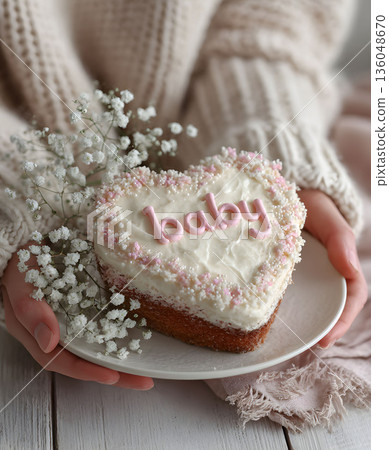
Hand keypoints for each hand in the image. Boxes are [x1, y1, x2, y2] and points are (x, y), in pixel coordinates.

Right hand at [2, 244, 153, 389]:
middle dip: (115, 373)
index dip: (89, 372)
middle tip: (145, 380)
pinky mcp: (84, 305)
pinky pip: (102, 322)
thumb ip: (30, 311)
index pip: (65, 362)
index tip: (115, 376)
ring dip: (120, 355)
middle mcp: (58, 333)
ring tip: (147, 364)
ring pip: (97, 344)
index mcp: (39, 335)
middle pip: (87, 360)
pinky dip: (119, 331)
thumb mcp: (21, 286)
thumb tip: (49, 342)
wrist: (27, 242)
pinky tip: (137, 332)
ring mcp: (73, 320)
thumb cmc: (20, 266)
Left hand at [298, 190, 367, 347]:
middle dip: (324, 326)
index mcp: (344, 259)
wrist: (289, 188)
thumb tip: (351, 269)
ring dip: (306, 318)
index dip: (343, 320)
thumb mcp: (325, 214)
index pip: (353, 296)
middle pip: (333, 303)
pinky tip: (271, 312)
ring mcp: (311, 268)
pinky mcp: (292, 266)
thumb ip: (339, 237)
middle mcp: (329, 268)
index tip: (325, 340)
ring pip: (313, 298)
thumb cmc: (311, 199)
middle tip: (305, 346)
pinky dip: (287, 302)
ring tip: (289, 337)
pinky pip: (291, 287)